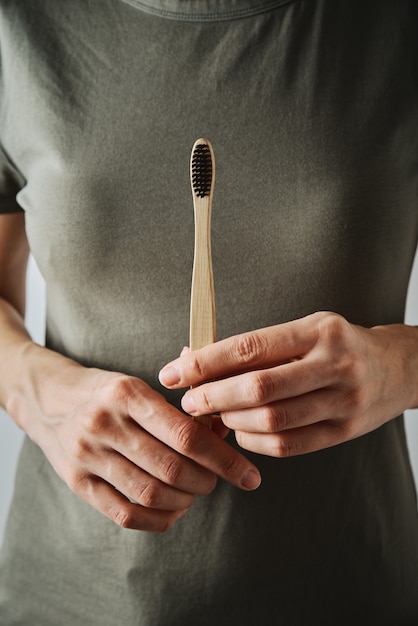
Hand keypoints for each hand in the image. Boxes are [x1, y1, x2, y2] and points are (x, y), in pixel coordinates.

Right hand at [11, 350, 260, 532]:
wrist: (48, 399)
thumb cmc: (106, 392)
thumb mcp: (139, 385)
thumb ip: (180, 406)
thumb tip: (225, 428)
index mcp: (127, 393)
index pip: (186, 435)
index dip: (224, 459)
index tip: (248, 475)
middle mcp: (105, 424)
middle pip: (172, 469)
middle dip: (207, 481)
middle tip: (216, 480)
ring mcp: (87, 455)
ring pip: (150, 494)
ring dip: (185, 500)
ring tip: (194, 492)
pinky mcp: (77, 482)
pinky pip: (125, 514)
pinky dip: (158, 519)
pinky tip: (173, 510)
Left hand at [159, 312, 417, 456]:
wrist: (398, 368)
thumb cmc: (338, 344)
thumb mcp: (305, 329)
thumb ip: (257, 347)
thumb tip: (194, 357)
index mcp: (318, 331)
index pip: (250, 348)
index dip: (206, 362)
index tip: (174, 372)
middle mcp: (333, 365)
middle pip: (260, 388)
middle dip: (213, 397)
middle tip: (189, 402)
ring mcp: (342, 401)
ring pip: (272, 421)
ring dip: (232, 422)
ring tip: (214, 416)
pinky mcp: (344, 432)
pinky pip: (289, 445)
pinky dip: (255, 441)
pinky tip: (241, 431)